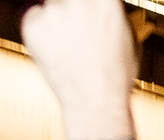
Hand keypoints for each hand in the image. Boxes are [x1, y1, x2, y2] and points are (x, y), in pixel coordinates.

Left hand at [22, 0, 140, 139]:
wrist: (97, 105)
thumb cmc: (115, 77)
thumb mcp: (129, 40)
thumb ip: (114, 17)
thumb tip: (106, 9)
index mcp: (106, 0)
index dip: (87, 4)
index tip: (85, 10)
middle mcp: (78, 0)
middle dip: (71, 8)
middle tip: (76, 26)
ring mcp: (53, 12)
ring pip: (50, 4)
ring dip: (57, 18)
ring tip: (69, 44)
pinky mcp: (33, 26)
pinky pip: (34, 18)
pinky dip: (41, 31)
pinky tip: (56, 51)